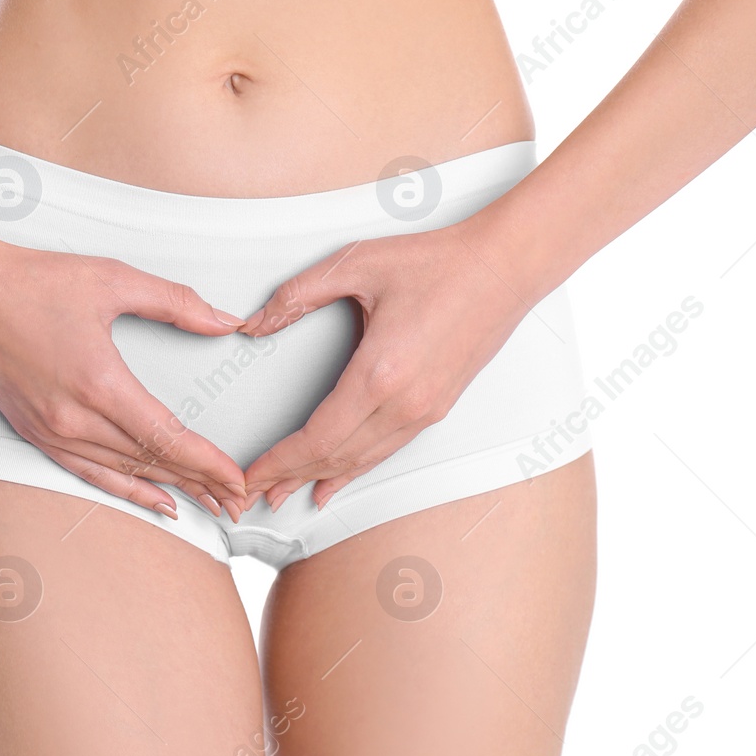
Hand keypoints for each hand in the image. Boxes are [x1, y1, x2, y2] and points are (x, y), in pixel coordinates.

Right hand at [0, 235, 248, 520]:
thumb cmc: (34, 281)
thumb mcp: (114, 279)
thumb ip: (176, 303)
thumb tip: (224, 320)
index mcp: (100, 383)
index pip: (167, 438)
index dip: (207, 463)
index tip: (237, 480)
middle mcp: (75, 418)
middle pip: (151, 463)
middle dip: (200, 483)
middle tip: (236, 501)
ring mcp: (52, 431)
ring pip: (123, 473)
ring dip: (169, 490)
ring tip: (206, 505)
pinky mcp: (35, 433)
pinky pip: (89, 473)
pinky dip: (125, 489)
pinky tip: (153, 499)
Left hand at [237, 222, 539, 510]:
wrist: (504, 267)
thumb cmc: (438, 262)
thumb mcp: (356, 263)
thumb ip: (298, 295)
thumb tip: (254, 323)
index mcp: (380, 372)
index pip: (317, 436)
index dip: (279, 461)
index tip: (251, 474)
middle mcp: (405, 403)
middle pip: (335, 457)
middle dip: (289, 478)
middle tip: (252, 494)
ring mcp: (425, 411)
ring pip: (362, 460)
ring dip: (320, 479)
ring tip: (284, 494)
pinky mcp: (438, 408)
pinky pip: (386, 451)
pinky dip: (354, 470)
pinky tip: (335, 481)